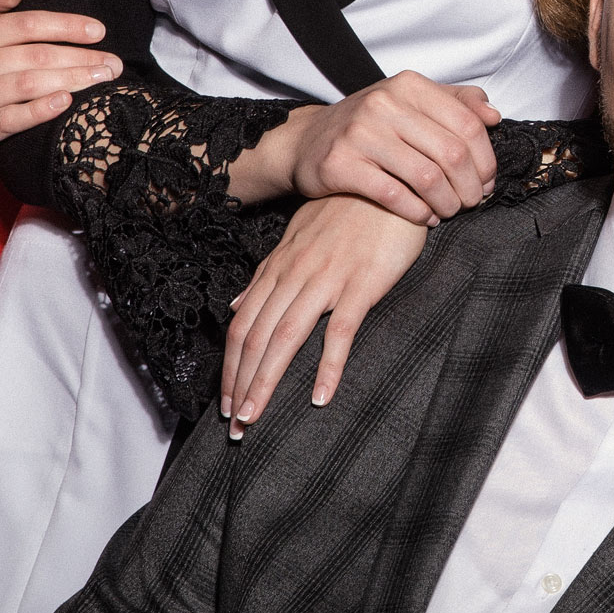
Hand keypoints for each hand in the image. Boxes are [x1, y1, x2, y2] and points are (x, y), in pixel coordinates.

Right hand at [0, 0, 119, 177]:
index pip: (27, 24)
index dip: (65, 26)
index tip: (99, 32)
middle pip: (35, 55)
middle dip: (80, 58)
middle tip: (113, 64)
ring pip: (28, 84)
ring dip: (72, 81)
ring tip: (102, 81)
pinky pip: (10, 119)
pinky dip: (40, 109)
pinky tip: (65, 103)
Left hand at [220, 195, 430, 433]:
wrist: (388, 184)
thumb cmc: (346, 210)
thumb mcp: (297, 236)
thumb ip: (266, 273)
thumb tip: (235, 304)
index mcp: (277, 267)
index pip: (241, 326)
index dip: (229, 369)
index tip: (225, 403)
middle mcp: (294, 276)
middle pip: (255, 339)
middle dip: (240, 386)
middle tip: (235, 427)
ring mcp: (327, 280)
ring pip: (285, 339)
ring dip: (266, 384)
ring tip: (256, 420)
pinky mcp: (362, 286)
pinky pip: (340, 333)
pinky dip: (327, 368)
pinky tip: (320, 397)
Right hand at [255, 72, 499, 217]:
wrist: (306, 142)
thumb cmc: (370, 125)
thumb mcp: (409, 102)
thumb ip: (456, 103)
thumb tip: (493, 115)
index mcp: (408, 86)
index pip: (468, 124)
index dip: (486, 159)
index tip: (487, 180)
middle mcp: (384, 104)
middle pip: (452, 153)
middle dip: (470, 186)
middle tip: (472, 202)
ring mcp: (360, 134)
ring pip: (427, 178)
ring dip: (447, 203)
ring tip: (448, 212)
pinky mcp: (341, 165)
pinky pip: (395, 196)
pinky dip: (418, 212)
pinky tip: (424, 217)